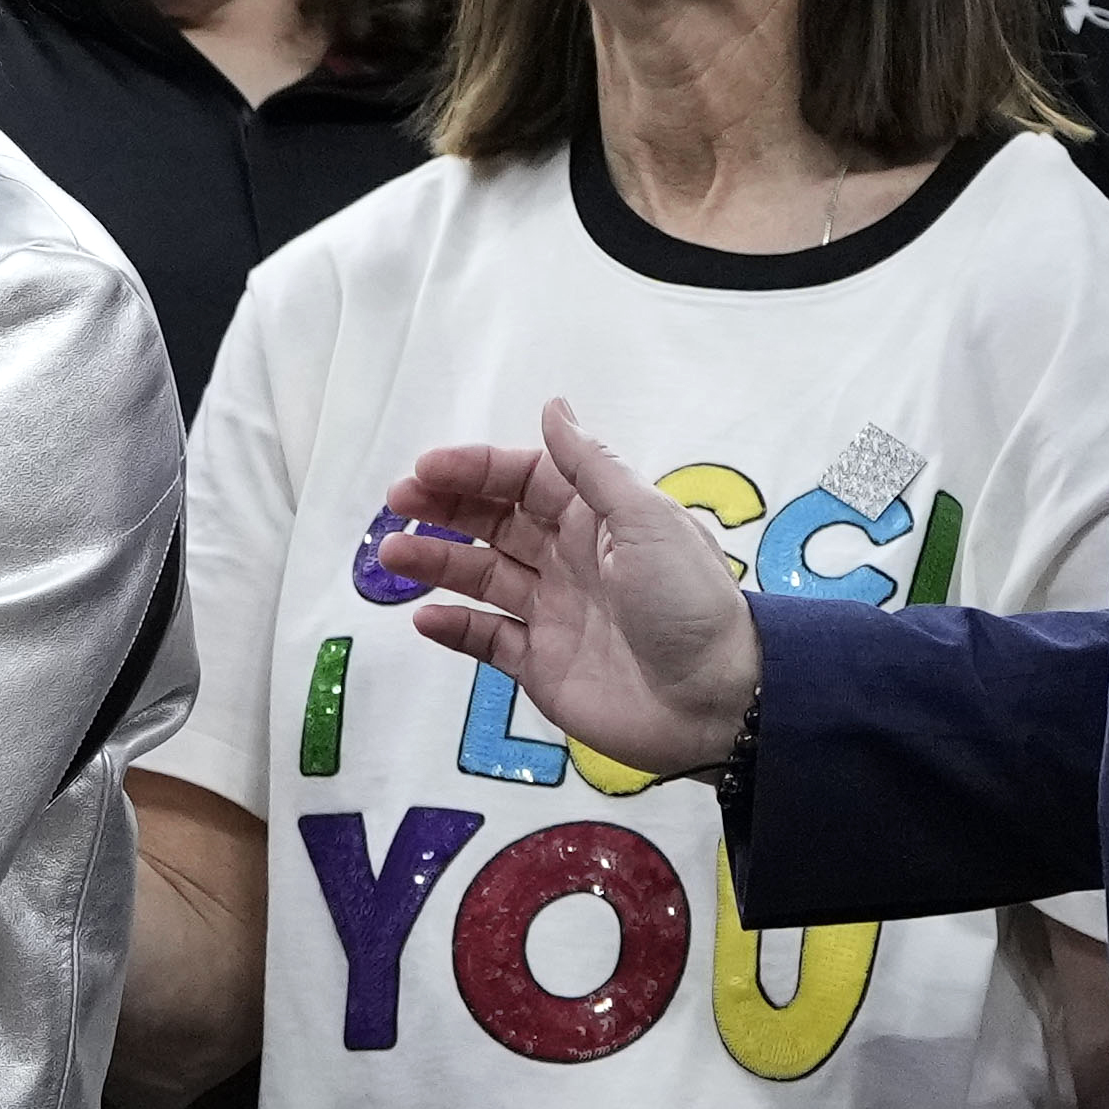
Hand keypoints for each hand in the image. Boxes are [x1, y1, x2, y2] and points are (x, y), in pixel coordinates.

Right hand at [378, 400, 762, 774]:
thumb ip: (591, 466)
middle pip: (494, 521)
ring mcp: (552, 612)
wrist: (716, 702)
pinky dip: (453, 627)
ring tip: (391, 554)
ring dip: (435, 561)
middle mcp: (569, 559)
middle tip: (398, 502)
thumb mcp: (646, 520)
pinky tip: (424, 618)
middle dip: (445, 506)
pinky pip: (486, 639)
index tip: (427, 470)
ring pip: (480, 576)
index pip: (524, 479)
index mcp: (597, 519)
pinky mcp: (541, 665)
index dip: (475, 470)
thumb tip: (552, 405)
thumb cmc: (688, 603)